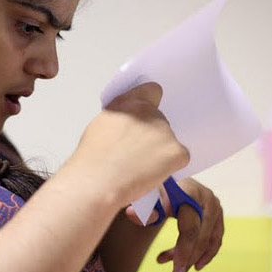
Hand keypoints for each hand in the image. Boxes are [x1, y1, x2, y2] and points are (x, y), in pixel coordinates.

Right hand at [71, 83, 189, 204]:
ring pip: (169, 141)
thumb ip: (121, 118)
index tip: (146, 116)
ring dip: (160, 153)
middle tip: (136, 154)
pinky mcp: (176, 151)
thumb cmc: (91, 160)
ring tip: (138, 168)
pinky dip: (169, 167)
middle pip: (160, 121)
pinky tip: (149, 174)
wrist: (96, 181)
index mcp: (128, 103)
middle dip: (153, 136)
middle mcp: (148, 112)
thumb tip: (129, 127)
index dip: (150, 103)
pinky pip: (179, 158)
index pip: (152, 90)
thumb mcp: (101, 126)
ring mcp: (164, 131)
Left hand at [125, 179, 223, 271]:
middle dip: (188, 260)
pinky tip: (191, 262)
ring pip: (210, 240)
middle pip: (201, 237)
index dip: (183, 252)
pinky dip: (205, 252)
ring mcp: (214, 204)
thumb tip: (131, 215)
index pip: (190, 230)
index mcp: (188, 191)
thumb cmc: (154, 185)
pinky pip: (214, 238)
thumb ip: (142, 207)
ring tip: (178, 269)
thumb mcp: (146, 194)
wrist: (166, 175)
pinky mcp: (217, 212)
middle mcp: (205, 197)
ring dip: (196, 258)